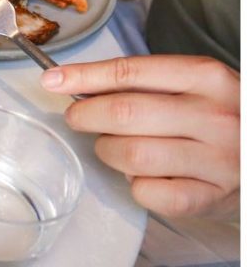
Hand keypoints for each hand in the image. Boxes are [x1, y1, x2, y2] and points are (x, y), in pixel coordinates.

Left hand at [42, 56, 239, 219]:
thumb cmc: (218, 116)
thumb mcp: (194, 85)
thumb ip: (143, 82)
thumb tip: (70, 82)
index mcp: (206, 77)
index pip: (131, 72)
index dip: (83, 76)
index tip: (52, 80)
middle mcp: (214, 115)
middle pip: (124, 113)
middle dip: (86, 115)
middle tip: (78, 118)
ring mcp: (217, 159)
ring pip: (132, 154)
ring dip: (109, 151)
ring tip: (114, 147)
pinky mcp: (211, 197)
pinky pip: (150, 193)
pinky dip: (135, 186)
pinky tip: (143, 176)